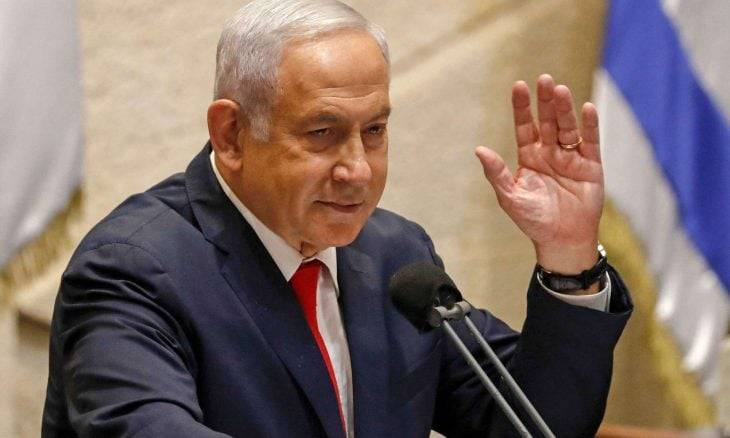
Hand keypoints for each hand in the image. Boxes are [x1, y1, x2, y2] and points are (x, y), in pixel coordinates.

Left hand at [476, 74, 602, 275]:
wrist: (562, 241)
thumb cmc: (533, 220)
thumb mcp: (510, 197)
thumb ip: (496, 173)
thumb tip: (479, 150)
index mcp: (529, 157)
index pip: (525, 126)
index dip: (522, 107)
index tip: (518, 86)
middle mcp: (550, 152)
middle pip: (547, 121)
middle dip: (545, 101)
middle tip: (543, 79)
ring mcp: (571, 157)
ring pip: (567, 127)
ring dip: (564, 109)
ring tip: (560, 90)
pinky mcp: (591, 165)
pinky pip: (590, 141)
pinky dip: (588, 125)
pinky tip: (586, 108)